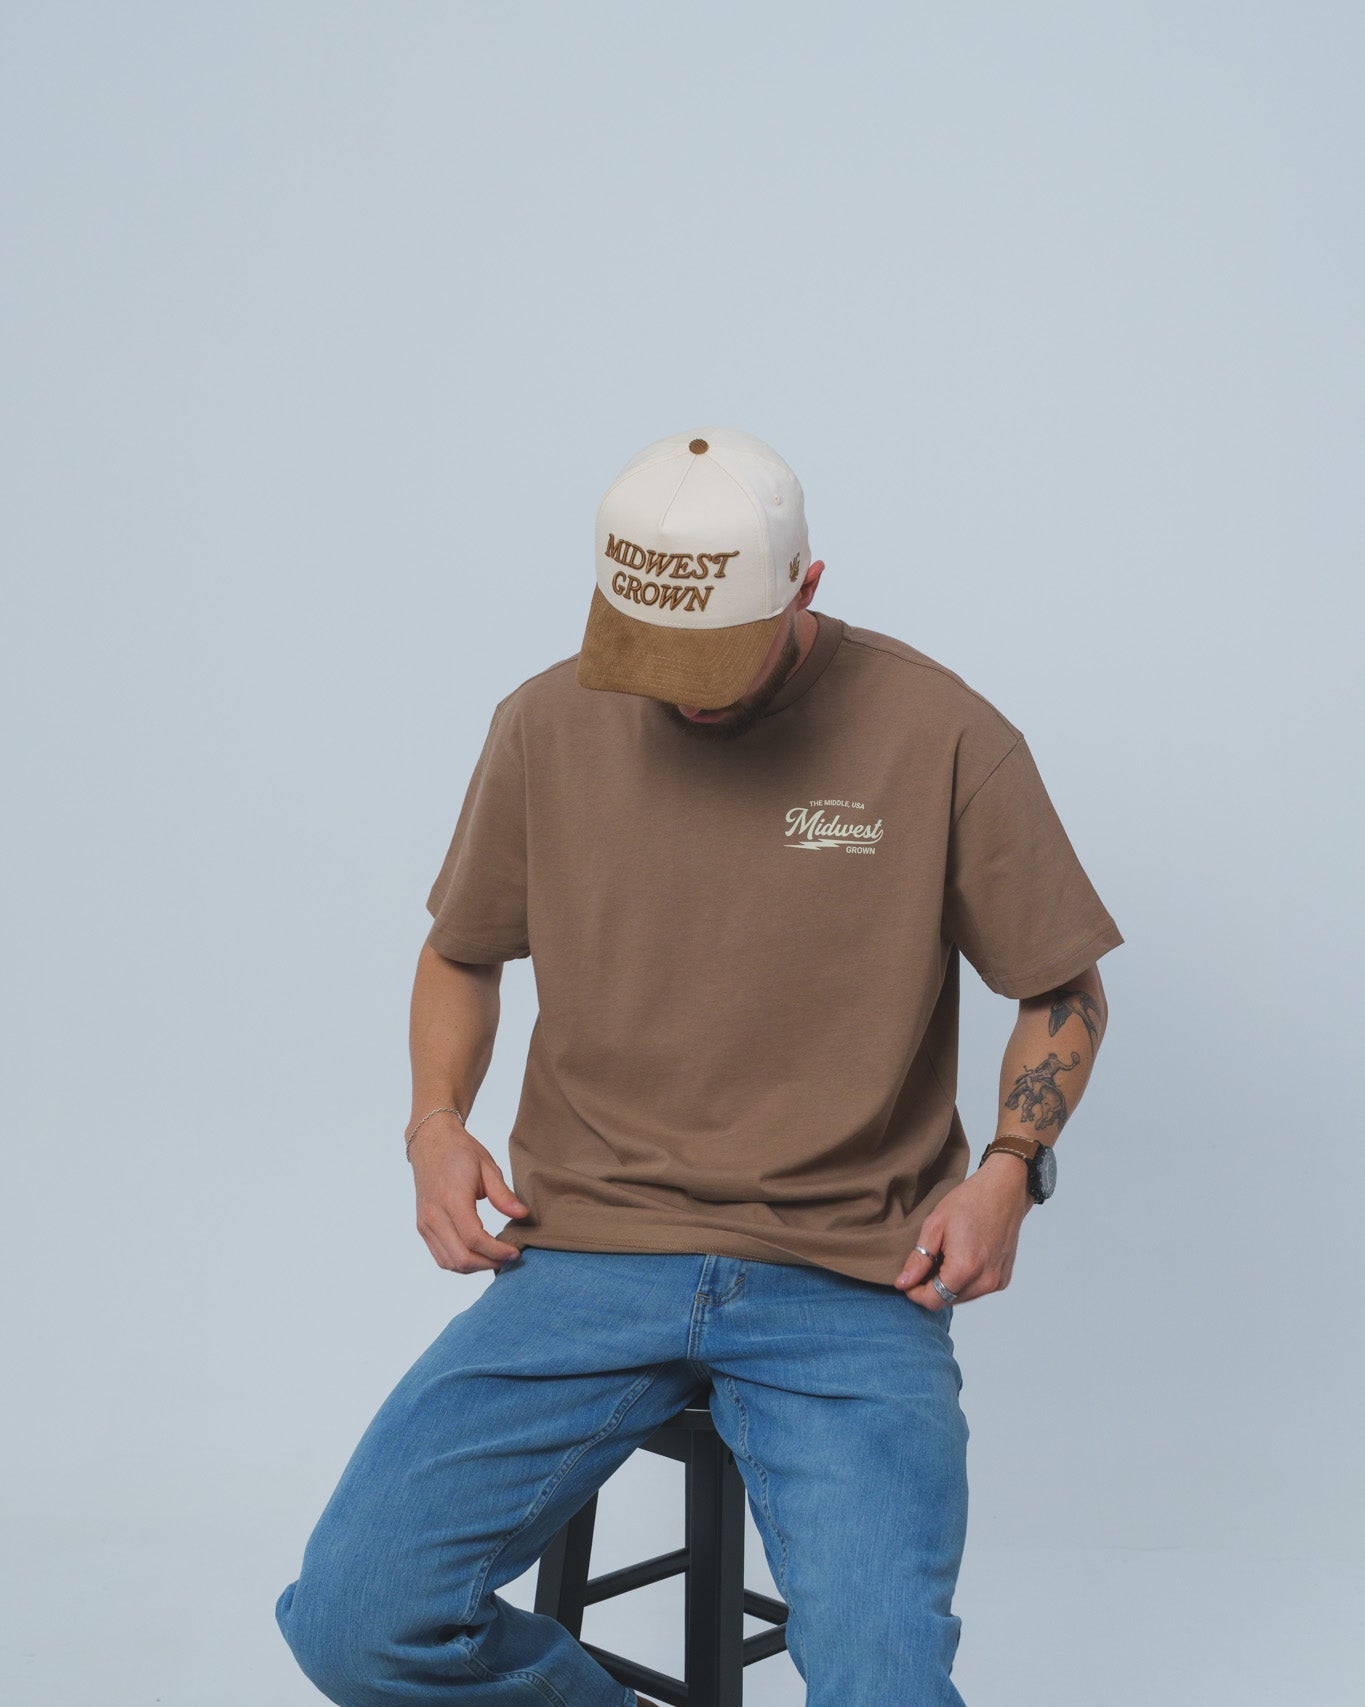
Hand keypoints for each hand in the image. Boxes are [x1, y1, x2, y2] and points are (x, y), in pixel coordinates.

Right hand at [408, 1113, 530, 1273]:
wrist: (431, 1141)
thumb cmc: (460, 1151)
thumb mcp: (488, 1167)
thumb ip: (503, 1195)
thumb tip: (523, 1215)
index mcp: (451, 1199)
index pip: (474, 1239)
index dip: (496, 1251)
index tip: (514, 1252)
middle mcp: (434, 1215)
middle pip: (461, 1258)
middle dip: (488, 1263)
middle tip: (508, 1258)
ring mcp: (425, 1223)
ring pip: (449, 1262)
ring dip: (474, 1267)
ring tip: (495, 1258)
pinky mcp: (423, 1226)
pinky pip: (440, 1256)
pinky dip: (459, 1262)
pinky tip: (478, 1254)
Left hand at [894, 1156, 1033, 1309]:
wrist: (1004, 1191)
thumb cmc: (969, 1202)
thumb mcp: (935, 1226)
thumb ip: (919, 1260)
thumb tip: (903, 1284)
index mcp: (965, 1269)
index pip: (932, 1301)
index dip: (914, 1293)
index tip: (907, 1278)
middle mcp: (984, 1281)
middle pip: (946, 1301)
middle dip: (930, 1287)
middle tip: (926, 1261)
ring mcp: (996, 1282)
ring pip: (960, 1297)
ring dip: (947, 1284)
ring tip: (944, 1256)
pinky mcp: (1003, 1279)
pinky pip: (976, 1290)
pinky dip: (964, 1281)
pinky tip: (961, 1257)